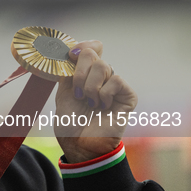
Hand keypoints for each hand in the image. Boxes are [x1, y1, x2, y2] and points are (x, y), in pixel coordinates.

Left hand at [54, 40, 136, 162]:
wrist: (80, 145)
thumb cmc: (70, 123)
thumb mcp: (63, 92)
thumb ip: (68, 71)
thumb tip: (72, 50)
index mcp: (85, 73)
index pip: (91, 47)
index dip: (82, 45)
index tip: (70, 54)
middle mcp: (100, 76)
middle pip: (92, 53)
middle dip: (79, 72)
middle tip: (77, 93)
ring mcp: (114, 85)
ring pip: (103, 66)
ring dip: (89, 86)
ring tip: (89, 103)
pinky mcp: (127, 95)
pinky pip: (116, 80)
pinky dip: (104, 94)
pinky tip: (102, 107)